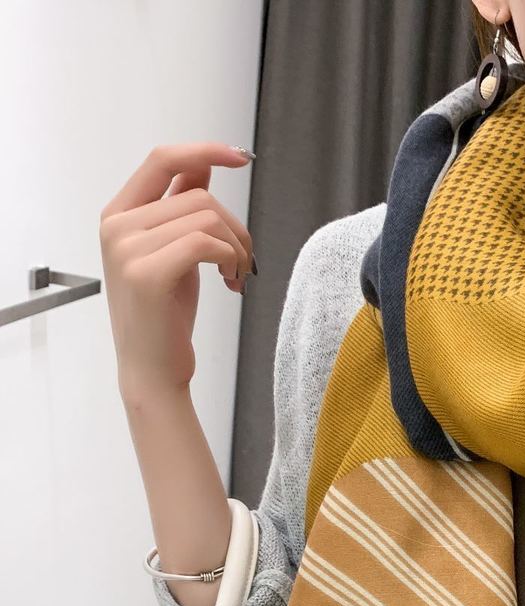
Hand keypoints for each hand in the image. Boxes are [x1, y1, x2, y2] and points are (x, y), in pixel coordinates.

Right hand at [99, 143, 255, 403]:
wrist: (151, 370)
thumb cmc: (165, 316)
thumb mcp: (174, 252)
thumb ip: (180, 208)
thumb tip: (203, 165)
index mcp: (119, 214)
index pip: (162, 159)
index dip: (205, 151)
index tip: (241, 158)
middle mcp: (116, 225)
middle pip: (198, 195)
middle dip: (236, 228)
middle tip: (243, 263)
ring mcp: (127, 247)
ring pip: (207, 218)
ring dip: (237, 248)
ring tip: (235, 277)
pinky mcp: (147, 272)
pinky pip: (205, 243)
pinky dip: (230, 260)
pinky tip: (231, 284)